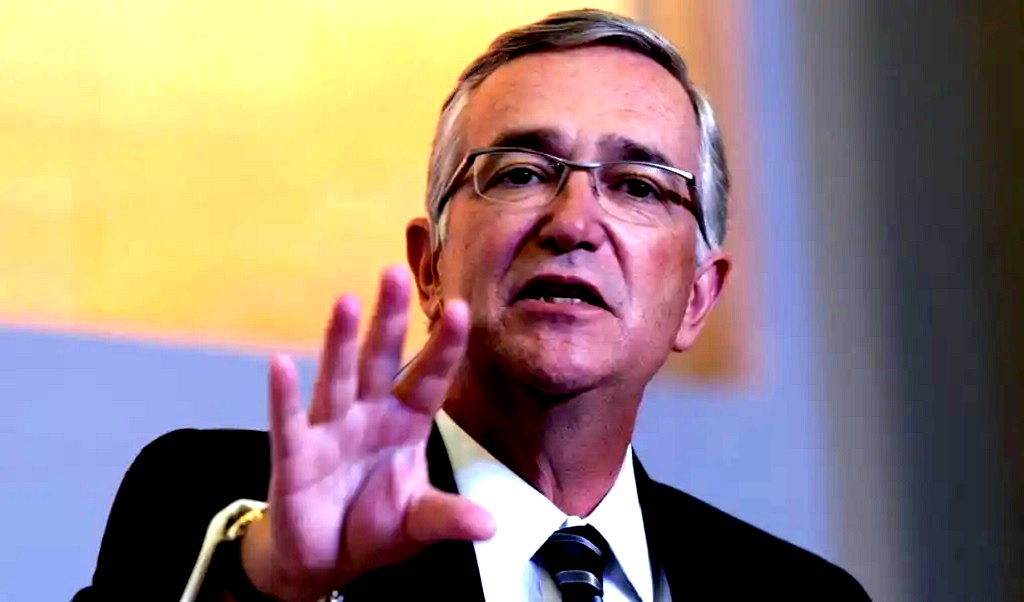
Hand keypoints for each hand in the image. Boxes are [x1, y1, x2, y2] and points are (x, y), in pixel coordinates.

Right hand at [242, 266, 494, 600]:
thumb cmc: (376, 527)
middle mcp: (368, 415)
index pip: (429, 378)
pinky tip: (280, 363)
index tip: (461, 309)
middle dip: (389, 320)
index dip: (444, 347)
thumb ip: (447, 518)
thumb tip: (490, 527)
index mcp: (405, 423)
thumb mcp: (418, 524)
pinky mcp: (295, 455)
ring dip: (341, 342)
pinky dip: (284, 396)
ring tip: (347, 301)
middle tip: (395, 273)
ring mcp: (330, 431)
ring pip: (338, 378)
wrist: (326, 559)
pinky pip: (290, 422)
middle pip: (381, 361)